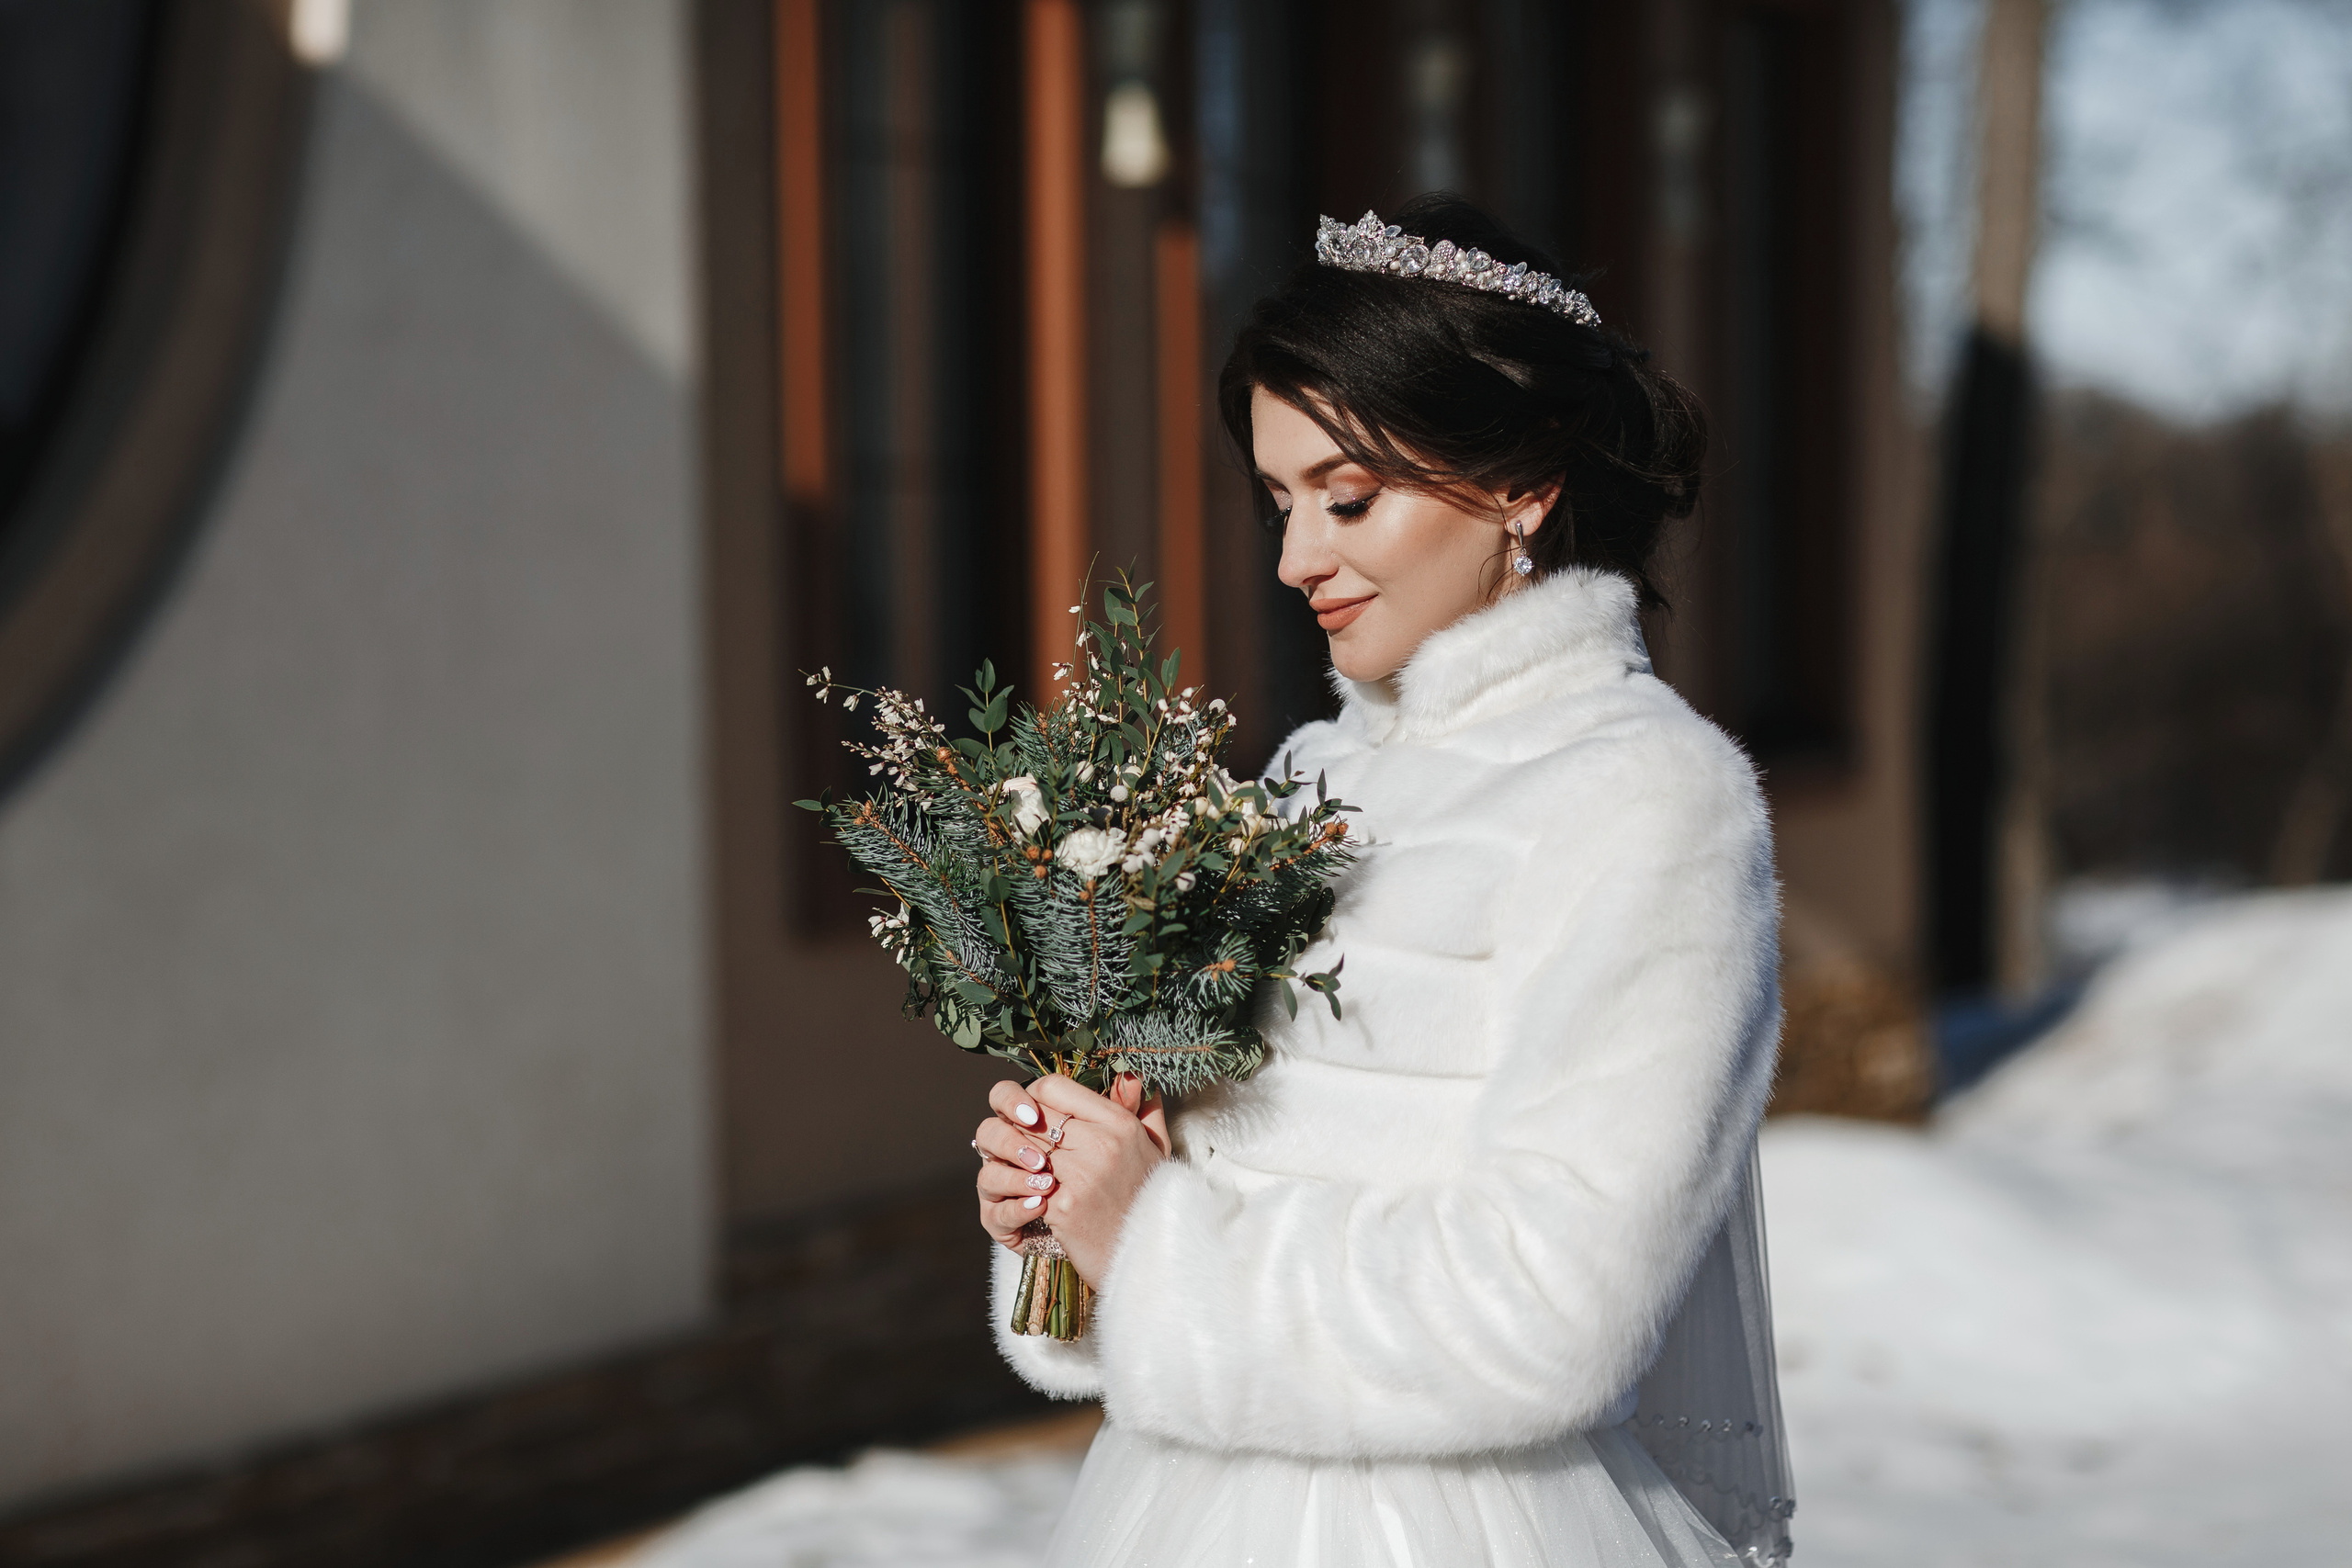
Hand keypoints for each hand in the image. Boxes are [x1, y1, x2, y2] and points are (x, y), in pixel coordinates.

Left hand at [972, 1073, 1168, 1287]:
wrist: (1147, 1257)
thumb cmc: (1148, 1198)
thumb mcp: (1155, 1148)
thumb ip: (1142, 1108)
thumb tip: (1129, 1077)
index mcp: (1120, 1123)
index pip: (1055, 1085)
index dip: (1034, 1097)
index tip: (1035, 1114)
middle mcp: (1101, 1143)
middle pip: (1033, 1116)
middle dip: (1021, 1129)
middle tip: (1021, 1141)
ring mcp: (1081, 1174)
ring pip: (1024, 1148)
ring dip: (1018, 1157)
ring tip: (1022, 1166)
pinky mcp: (1063, 1205)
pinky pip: (1025, 1182)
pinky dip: (1021, 1186)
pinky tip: (1027, 1192)